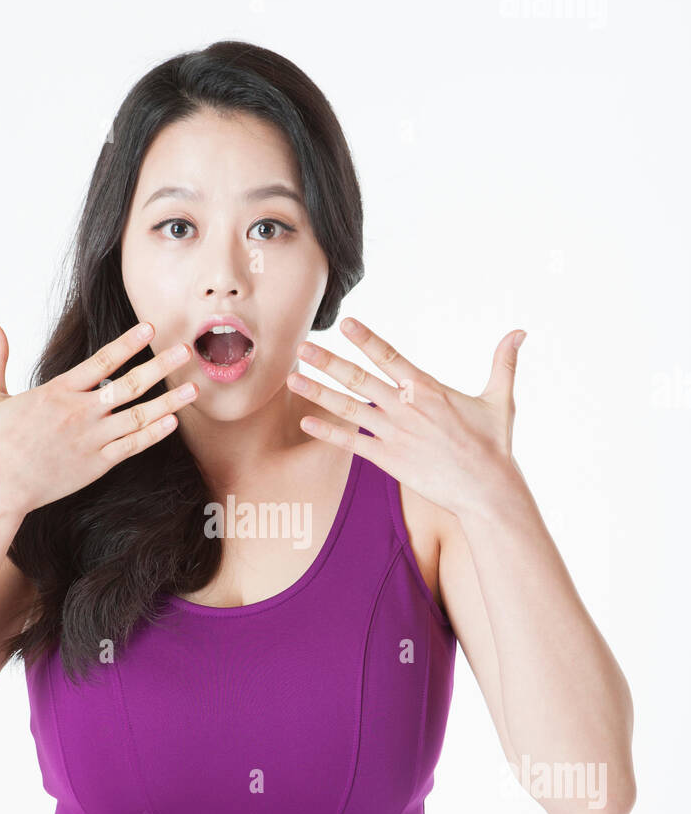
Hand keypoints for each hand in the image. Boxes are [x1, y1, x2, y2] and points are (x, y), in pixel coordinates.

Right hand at [0, 320, 197, 515]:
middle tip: (185, 351)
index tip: (150, 328)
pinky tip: (173, 421)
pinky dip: (154, 434)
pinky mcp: (96, 464)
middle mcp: (80, 413)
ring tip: (194, 388)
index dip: (128, 343)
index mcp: (57, 392)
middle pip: (129, 384)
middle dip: (160, 366)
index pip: (101, 361)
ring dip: (168, 401)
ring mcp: (91, 440)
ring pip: (138, 416)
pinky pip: (132, 446)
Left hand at [286, 316, 526, 516]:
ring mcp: (395, 433)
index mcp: (428, 388)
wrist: (486, 489)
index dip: (366, 339)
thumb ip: (504, 362)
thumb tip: (521, 331)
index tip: (345, 323)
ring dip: (318, 392)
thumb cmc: (494, 445)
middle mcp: (406, 407)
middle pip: (359, 378)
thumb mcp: (501, 399)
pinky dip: (328, 432)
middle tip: (302, 346)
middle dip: (328, 361)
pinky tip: (305, 421)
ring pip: (348, 407)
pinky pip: (352, 443)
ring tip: (293, 378)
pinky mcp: (389, 459)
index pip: (390, 356)